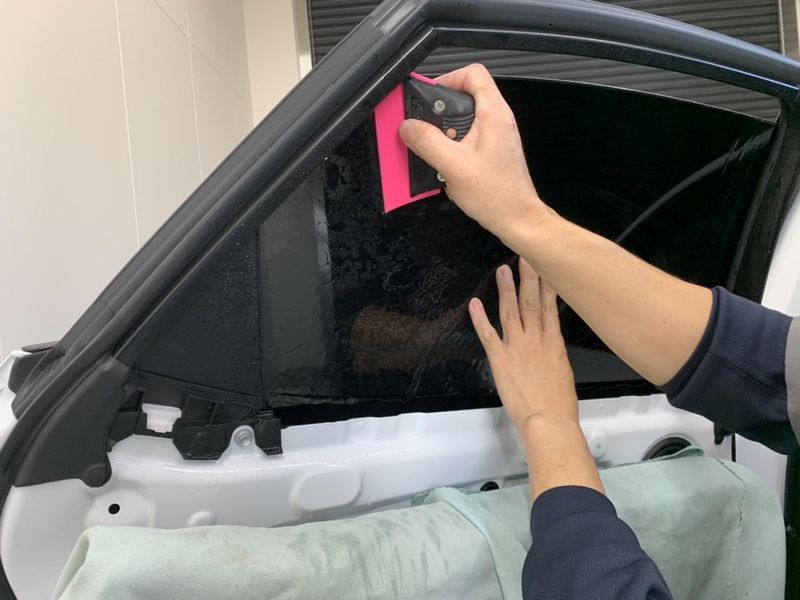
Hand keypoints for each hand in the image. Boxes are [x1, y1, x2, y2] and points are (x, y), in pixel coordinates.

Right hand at [399, 64, 552, 243]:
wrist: (516, 218)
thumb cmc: (497, 195)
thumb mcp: (453, 166)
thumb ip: (427, 142)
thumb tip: (408, 127)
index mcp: (493, 114)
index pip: (472, 74)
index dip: (448, 79)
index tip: (429, 97)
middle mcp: (497, 120)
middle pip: (464, 95)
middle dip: (440, 110)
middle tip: (425, 125)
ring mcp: (495, 135)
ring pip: (464, 118)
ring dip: (444, 130)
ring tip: (434, 147)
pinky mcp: (491, 150)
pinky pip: (467, 137)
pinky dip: (452, 145)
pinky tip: (444, 163)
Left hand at [468, 258, 578, 433]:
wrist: (548, 421)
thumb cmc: (559, 405)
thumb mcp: (564, 373)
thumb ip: (554, 355)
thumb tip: (550, 348)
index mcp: (554, 343)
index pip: (550, 306)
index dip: (546, 284)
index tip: (545, 266)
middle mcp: (536, 340)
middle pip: (531, 301)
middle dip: (529, 276)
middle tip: (525, 255)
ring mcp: (517, 347)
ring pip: (511, 311)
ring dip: (506, 289)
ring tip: (503, 269)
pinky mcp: (500, 359)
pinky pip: (488, 334)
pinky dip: (480, 318)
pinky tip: (475, 303)